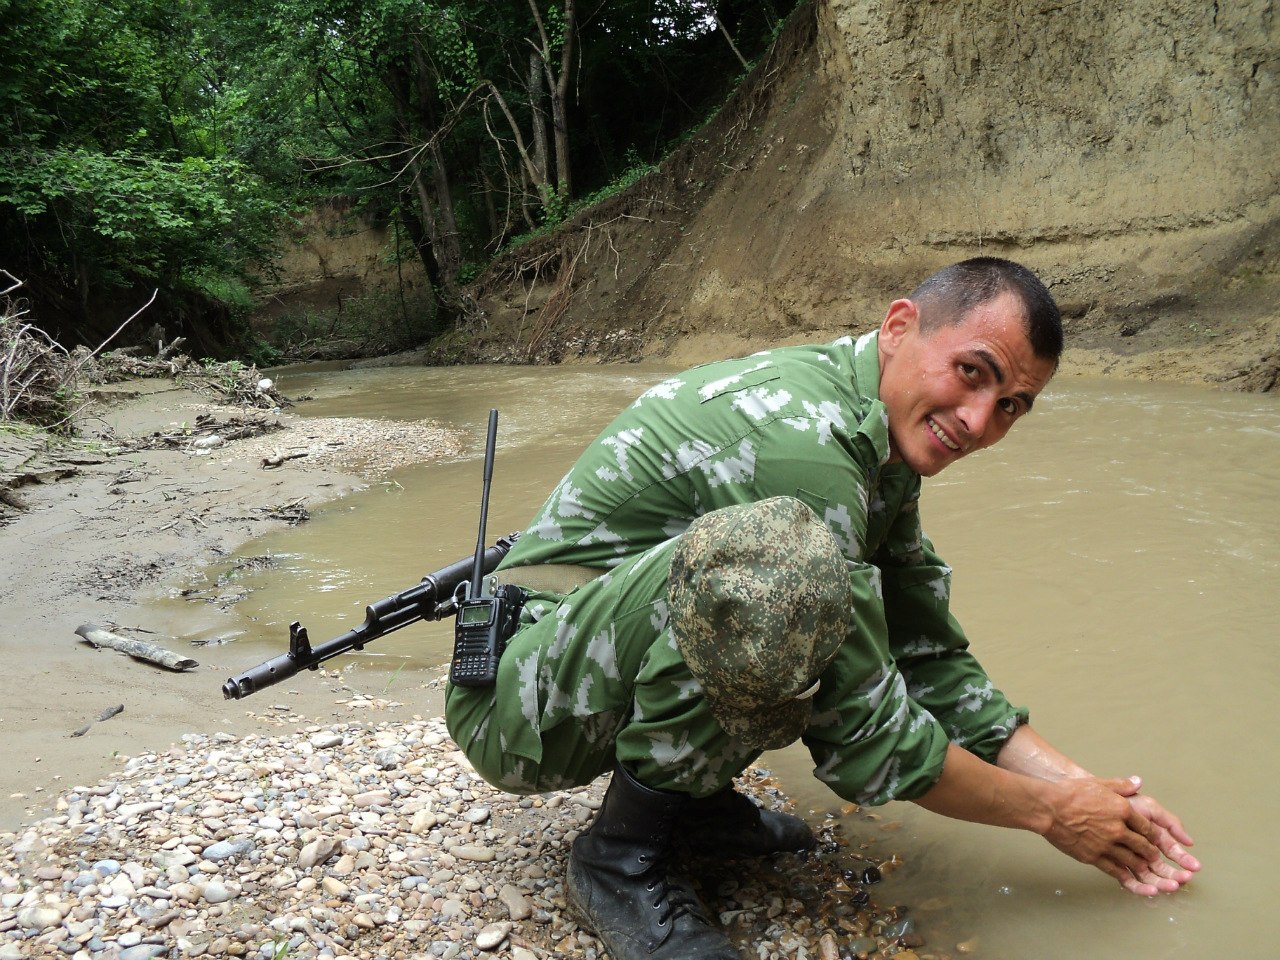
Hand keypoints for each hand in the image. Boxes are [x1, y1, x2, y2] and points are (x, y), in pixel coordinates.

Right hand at [1043, 776, 1197, 895]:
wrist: (1048, 808)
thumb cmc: (1070, 793)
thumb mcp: (1098, 783)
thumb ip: (1121, 785)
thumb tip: (1137, 781)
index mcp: (1122, 810)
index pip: (1146, 826)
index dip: (1153, 836)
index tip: (1156, 840)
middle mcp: (1118, 829)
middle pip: (1142, 845)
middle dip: (1151, 853)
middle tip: (1154, 857)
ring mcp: (1106, 845)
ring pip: (1132, 860)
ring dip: (1141, 865)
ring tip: (1146, 868)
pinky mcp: (1093, 856)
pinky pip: (1114, 869)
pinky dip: (1125, 875)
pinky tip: (1129, 877)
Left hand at [1117, 779, 1199, 894]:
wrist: (1094, 801)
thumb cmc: (1121, 802)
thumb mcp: (1149, 807)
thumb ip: (1170, 822)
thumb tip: (1189, 842)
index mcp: (1153, 837)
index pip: (1172, 852)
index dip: (1184, 860)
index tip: (1194, 867)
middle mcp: (1143, 850)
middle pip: (1162, 868)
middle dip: (1176, 875)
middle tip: (1184, 879)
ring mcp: (1130, 859)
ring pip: (1148, 877)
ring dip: (1162, 883)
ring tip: (1171, 886)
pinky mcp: (1115, 866)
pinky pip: (1128, 880)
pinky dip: (1140, 887)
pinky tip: (1150, 891)